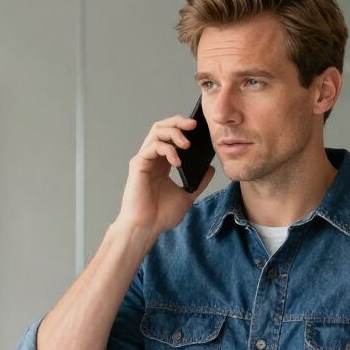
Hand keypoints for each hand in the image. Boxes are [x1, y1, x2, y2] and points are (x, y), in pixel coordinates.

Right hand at [117, 115, 215, 236]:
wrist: (147, 228)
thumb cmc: (160, 215)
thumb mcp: (187, 196)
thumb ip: (199, 182)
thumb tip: (210, 168)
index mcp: (162, 163)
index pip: (171, 135)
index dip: (183, 127)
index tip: (199, 127)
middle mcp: (152, 158)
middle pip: (162, 127)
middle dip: (178, 122)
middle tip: (194, 124)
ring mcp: (144, 160)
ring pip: (156, 132)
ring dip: (174, 133)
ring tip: (187, 144)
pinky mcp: (138, 165)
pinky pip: (152, 147)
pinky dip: (167, 150)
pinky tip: (177, 161)